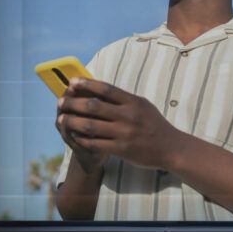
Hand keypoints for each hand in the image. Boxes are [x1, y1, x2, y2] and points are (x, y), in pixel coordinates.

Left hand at [57, 77, 180, 169]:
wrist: (171, 148)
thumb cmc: (154, 125)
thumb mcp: (142, 106)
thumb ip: (123, 99)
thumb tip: (98, 88)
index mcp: (133, 102)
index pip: (106, 89)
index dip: (86, 84)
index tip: (72, 82)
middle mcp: (128, 116)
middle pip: (93, 106)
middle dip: (73, 103)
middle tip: (60, 102)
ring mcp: (124, 133)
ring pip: (90, 126)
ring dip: (72, 121)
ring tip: (61, 118)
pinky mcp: (121, 149)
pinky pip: (95, 143)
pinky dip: (81, 139)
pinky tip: (73, 135)